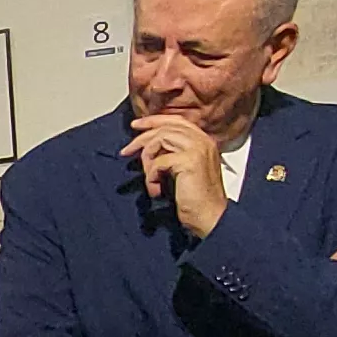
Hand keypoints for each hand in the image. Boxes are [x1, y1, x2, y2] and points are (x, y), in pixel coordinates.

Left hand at [119, 111, 231, 235]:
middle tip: (127, 150)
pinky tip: (156, 189)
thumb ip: (173, 153)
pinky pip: (159, 161)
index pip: (176, 120)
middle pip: (165, 127)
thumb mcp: (183, 169)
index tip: (136, 125)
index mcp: (203, 140)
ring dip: (147, 158)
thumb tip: (148, 145)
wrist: (210, 216)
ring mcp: (197, 149)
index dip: (154, 121)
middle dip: (142, 138)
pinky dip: (151, 176)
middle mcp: (203, 140)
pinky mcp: (189, 161)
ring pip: (160, 138)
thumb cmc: (196, 198)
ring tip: (149, 177)